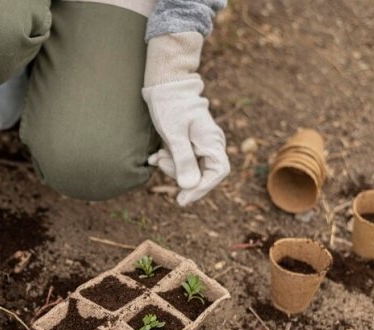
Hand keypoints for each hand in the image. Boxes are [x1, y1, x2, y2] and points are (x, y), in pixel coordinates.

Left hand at [142, 33, 229, 205]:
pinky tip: (156, 156)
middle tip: (161, 164)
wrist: (165, 85)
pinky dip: (169, 161)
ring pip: (190, 169)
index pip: (217, 173)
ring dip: (172, 168)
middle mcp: (211, 144)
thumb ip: (183, 160)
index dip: (201, 189)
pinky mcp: (190, 144)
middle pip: (203, 174)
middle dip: (179, 175)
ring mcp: (202, 144)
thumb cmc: (170, 107)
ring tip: (157, 157)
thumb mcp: (174, 135)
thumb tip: (190, 186)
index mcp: (213, 141)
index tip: (182, 199)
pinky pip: (183, 160)